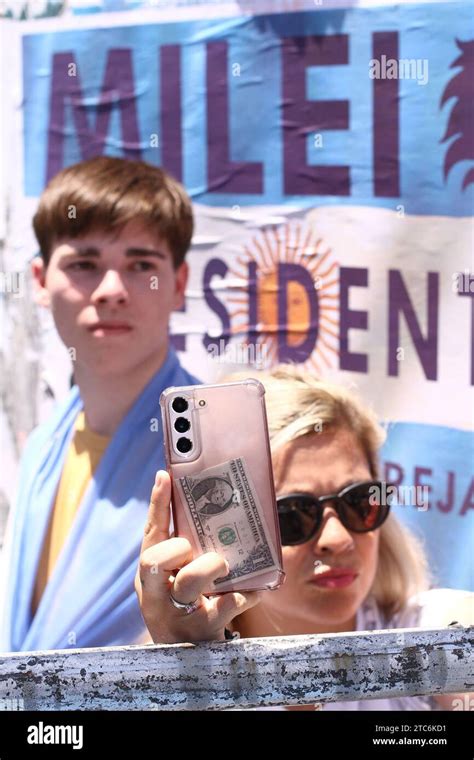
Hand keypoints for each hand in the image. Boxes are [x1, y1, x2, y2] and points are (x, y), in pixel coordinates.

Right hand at [135, 470, 260, 643]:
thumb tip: (206, 505)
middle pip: (154, 562)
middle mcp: (156, 596)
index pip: (150, 534)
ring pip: (189, 582)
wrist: (190, 664)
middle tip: (195, 548)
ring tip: (225, 567)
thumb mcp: (175, 582)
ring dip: (210, 567)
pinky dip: (247, 593)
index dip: (157, 504)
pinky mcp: (205, 632)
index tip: (166, 475)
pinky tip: (257, 588)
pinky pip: (228, 606)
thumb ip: (184, 550)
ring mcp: (178, 615)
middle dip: (177, 548)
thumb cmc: (187, 608)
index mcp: (150, 577)